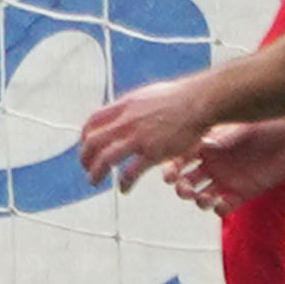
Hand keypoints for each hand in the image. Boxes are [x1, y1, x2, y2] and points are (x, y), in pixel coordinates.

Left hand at [74, 74, 224, 192]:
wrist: (200, 102)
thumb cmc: (181, 97)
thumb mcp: (148, 95)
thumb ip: (132, 106)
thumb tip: (124, 110)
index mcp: (124, 106)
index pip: (92, 121)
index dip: (84, 136)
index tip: (85, 145)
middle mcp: (127, 121)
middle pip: (93, 141)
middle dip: (84, 157)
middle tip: (86, 167)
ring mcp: (139, 137)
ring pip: (105, 158)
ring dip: (96, 172)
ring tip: (94, 180)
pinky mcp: (153, 152)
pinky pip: (130, 172)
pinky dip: (124, 182)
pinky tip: (124, 188)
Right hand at [171, 117, 284, 215]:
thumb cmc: (264, 123)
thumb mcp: (237, 126)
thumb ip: (218, 136)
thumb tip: (196, 140)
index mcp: (206, 146)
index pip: (180, 160)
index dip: (171, 169)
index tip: (169, 176)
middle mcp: (213, 164)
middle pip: (187, 181)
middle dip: (182, 188)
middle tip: (184, 190)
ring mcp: (227, 180)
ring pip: (202, 196)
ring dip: (198, 200)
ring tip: (203, 198)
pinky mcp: (243, 193)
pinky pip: (225, 206)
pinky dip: (219, 209)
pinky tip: (221, 204)